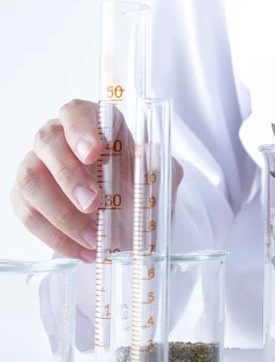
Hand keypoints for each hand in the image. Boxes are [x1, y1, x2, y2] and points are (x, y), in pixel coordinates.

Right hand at [10, 99, 182, 261]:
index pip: (77, 111)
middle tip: (93, 204)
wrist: (131, 209)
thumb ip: (158, 170)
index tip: (93, 153)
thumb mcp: (161, 172)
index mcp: (93, 121)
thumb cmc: (140, 180)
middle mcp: (58, 137)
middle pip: (47, 142)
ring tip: (92, 238)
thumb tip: (152, 175)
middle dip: (68, 175)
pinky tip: (81, 250)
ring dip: (60, 212)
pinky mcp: (26, 196)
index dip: (80, 129)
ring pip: (30, 179)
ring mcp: (37, 164)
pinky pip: (26, 213)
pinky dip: (54, 235)